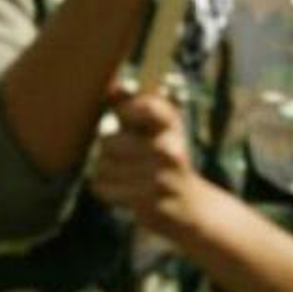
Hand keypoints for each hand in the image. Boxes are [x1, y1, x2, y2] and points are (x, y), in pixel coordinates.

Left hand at [91, 91, 211, 241]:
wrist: (189, 206)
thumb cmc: (165, 160)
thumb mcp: (158, 130)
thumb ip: (133, 108)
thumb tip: (112, 85)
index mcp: (172, 126)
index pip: (145, 105)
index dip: (125, 110)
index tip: (125, 118)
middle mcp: (170, 149)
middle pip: (108, 141)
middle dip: (109, 150)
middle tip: (127, 155)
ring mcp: (159, 176)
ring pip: (103, 166)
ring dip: (107, 171)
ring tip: (128, 174)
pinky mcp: (146, 200)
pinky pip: (103, 188)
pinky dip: (107, 190)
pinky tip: (126, 190)